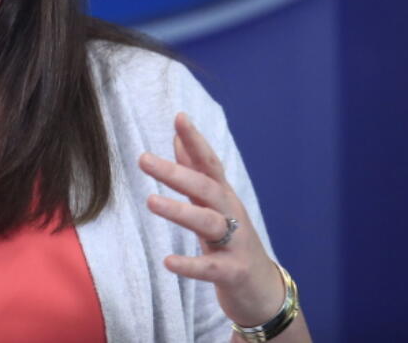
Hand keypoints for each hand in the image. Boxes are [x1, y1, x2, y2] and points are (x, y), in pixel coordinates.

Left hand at [138, 112, 284, 327]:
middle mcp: (231, 214)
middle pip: (206, 188)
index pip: (209, 163)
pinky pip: (211, 268)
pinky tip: (168, 262)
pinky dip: (190, 265)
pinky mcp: (234, 272)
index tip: (179, 117)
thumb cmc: (233, 240)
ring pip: (208, 223)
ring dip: (179, 211)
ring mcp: (236, 243)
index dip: (196, 140)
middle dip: (176, 172)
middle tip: (143, 158)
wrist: (263, 289)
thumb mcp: (214, 204)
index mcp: (223, 196)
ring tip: (151, 201)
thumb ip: (195, 171)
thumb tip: (178, 136)